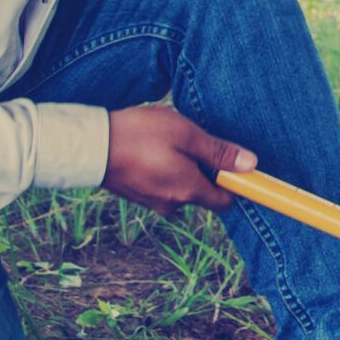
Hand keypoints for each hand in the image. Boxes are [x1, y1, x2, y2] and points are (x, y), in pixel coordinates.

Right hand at [104, 105, 252, 217]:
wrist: (90, 147)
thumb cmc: (139, 135)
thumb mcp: (185, 135)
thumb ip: (218, 152)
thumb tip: (250, 165)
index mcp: (189, 191)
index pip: (225, 202)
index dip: (232, 183)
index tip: (230, 164)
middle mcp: (173, 204)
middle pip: (201, 192)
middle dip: (201, 169)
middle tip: (188, 141)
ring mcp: (153, 203)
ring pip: (179, 187)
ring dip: (179, 167)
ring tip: (162, 142)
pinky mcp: (137, 196)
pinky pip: (161, 185)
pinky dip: (161, 170)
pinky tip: (148, 150)